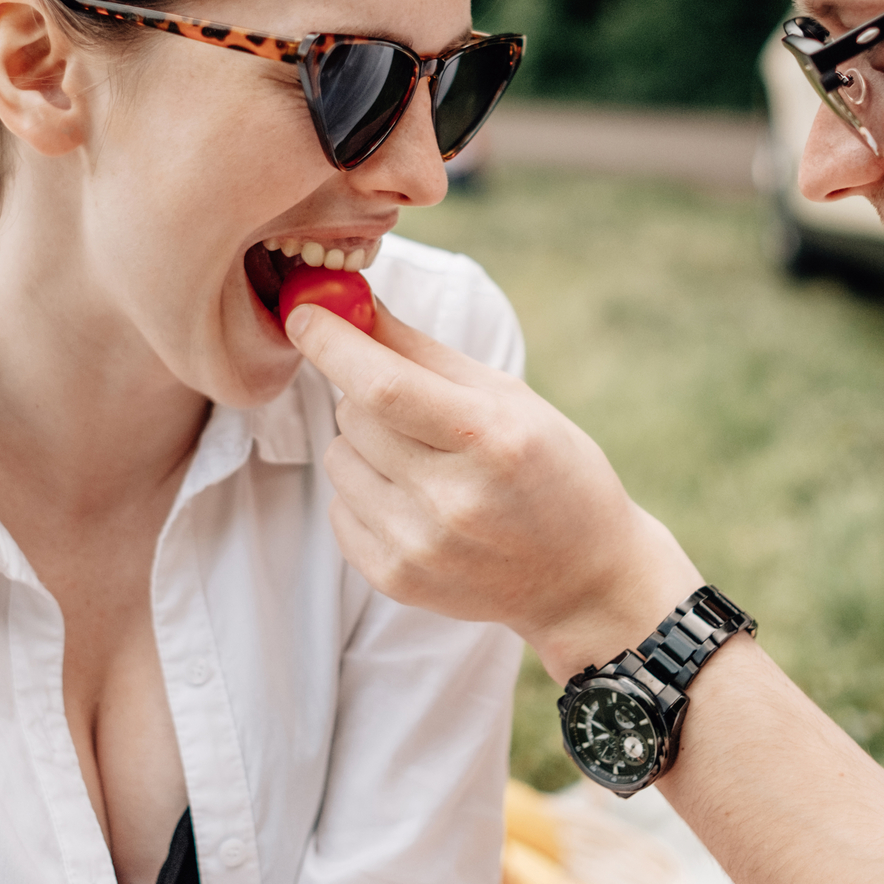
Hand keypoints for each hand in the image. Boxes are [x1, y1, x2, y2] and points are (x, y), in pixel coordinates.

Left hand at [286, 299, 701, 678]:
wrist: (581, 578)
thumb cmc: (551, 468)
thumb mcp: (508, 397)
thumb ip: (424, 352)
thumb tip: (353, 304)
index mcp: (490, 439)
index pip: (384, 385)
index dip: (333, 344)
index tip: (303, 313)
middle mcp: (451, 498)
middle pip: (354, 416)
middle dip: (365, 394)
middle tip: (413, 409)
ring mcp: (420, 546)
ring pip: (338, 458)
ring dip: (364, 447)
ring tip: (421, 463)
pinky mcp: (396, 579)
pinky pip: (339, 508)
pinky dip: (364, 493)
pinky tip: (415, 503)